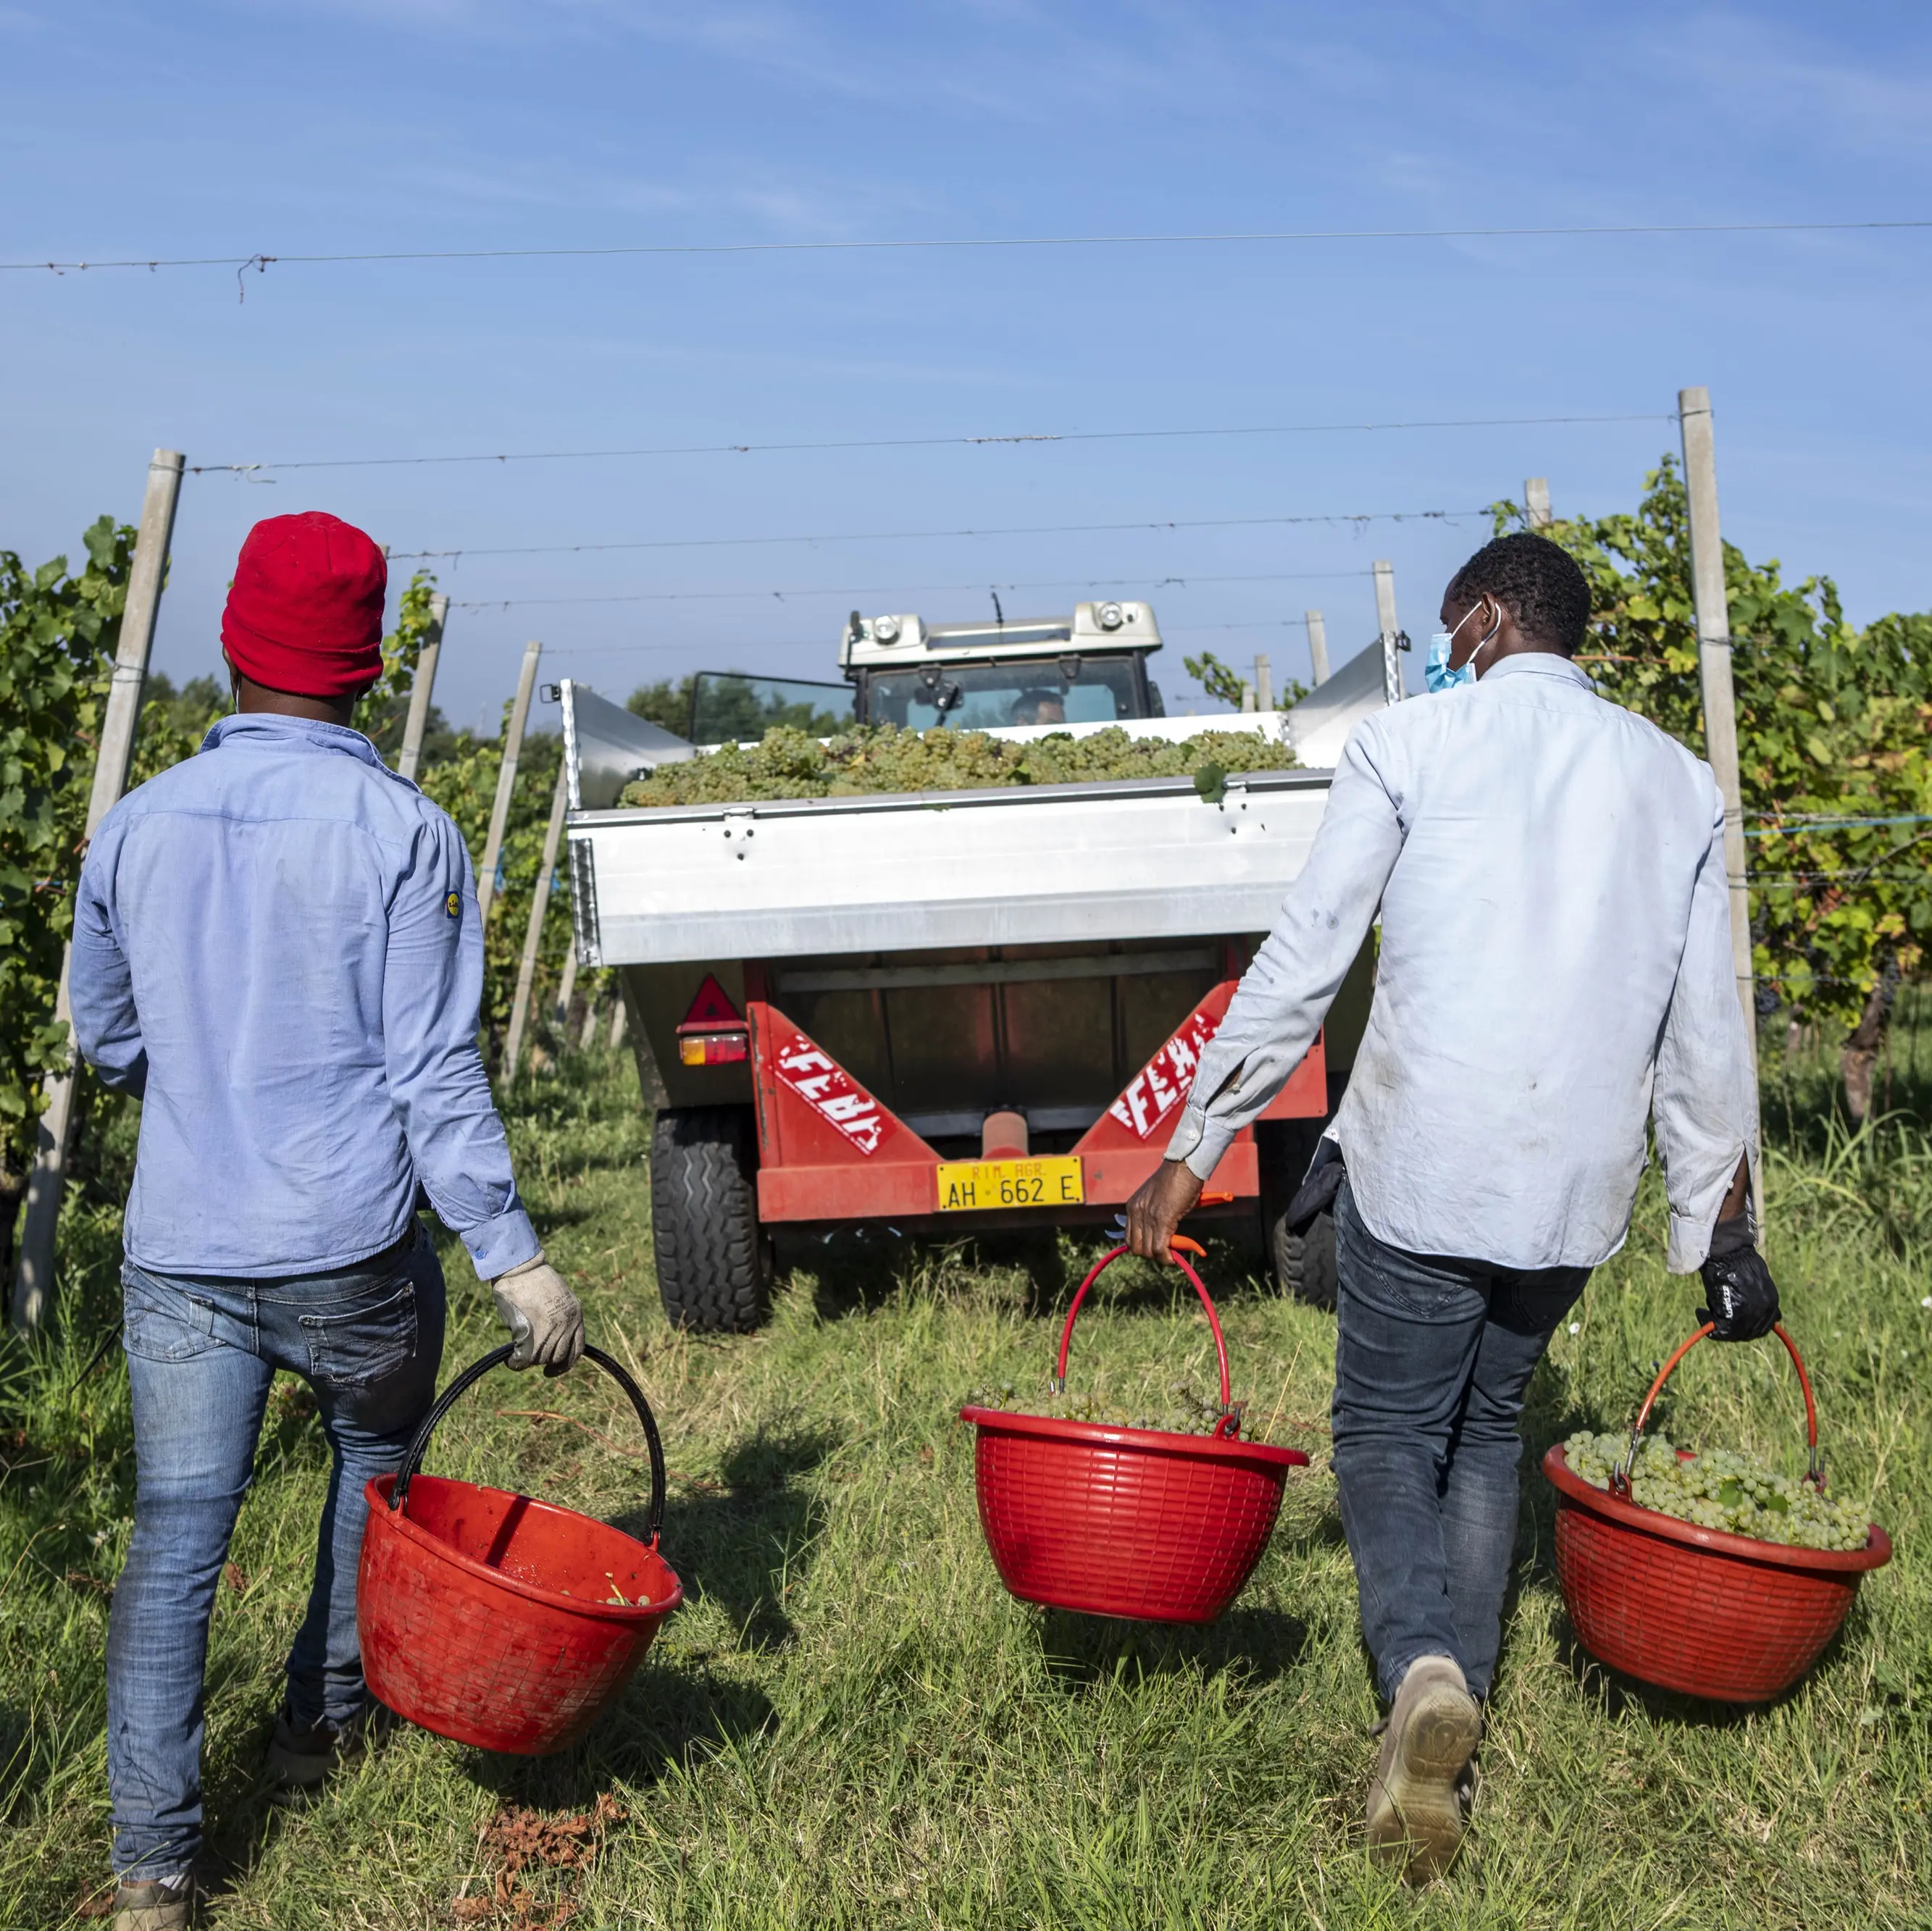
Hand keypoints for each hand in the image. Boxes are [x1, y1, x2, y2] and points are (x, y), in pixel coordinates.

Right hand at [491, 1255, 584, 1374]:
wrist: (520, 1266)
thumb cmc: (533, 1278)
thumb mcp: (556, 1297)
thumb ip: (558, 1317)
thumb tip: (549, 1341)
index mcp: (575, 1314)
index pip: (577, 1349)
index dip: (565, 1363)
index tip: (553, 1368)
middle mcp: (567, 1323)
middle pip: (558, 1356)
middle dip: (544, 1360)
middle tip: (530, 1356)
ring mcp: (550, 1329)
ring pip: (541, 1358)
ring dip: (530, 1359)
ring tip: (519, 1353)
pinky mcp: (530, 1332)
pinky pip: (524, 1359)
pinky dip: (516, 1364)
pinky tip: (511, 1360)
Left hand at [1123, 1159, 1204, 1260]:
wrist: (1184, 1166)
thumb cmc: (1175, 1180)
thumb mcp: (1155, 1198)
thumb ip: (1151, 1214)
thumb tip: (1159, 1234)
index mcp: (1132, 1207)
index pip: (1129, 1239)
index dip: (1142, 1248)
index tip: (1155, 1249)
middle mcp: (1135, 1212)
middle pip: (1136, 1248)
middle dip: (1151, 1255)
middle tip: (1165, 1252)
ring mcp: (1148, 1217)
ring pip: (1148, 1251)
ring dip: (1160, 1257)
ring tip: (1172, 1254)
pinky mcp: (1162, 1220)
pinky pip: (1160, 1248)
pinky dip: (1167, 1258)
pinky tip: (1174, 1258)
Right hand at [1698, 1248, 1779, 1342]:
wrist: (1728, 1252)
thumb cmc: (1736, 1261)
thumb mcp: (1754, 1281)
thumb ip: (1755, 1298)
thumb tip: (1747, 1308)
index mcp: (1772, 1302)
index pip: (1762, 1326)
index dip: (1747, 1328)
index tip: (1733, 1323)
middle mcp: (1765, 1312)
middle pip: (1749, 1333)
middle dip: (1734, 1331)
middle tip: (1717, 1322)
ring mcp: (1751, 1315)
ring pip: (1735, 1333)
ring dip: (1720, 1326)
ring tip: (1707, 1312)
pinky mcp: (1734, 1316)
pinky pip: (1720, 1330)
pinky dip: (1708, 1322)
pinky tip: (1701, 1312)